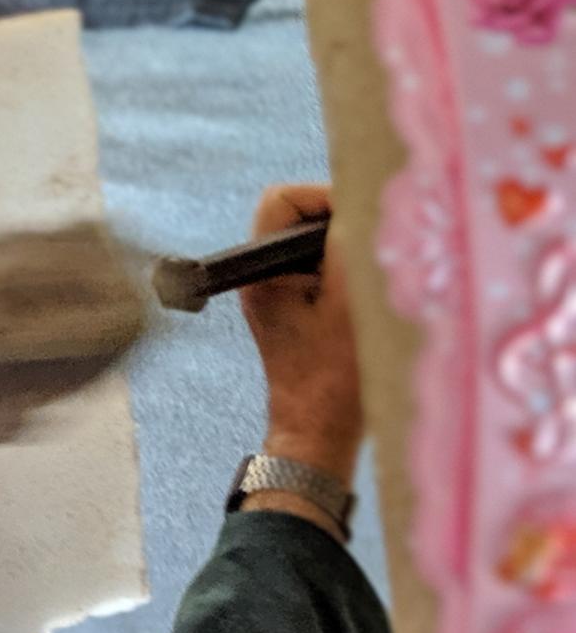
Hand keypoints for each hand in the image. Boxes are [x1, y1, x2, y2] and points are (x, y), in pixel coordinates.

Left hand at [241, 185, 364, 485]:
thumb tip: (361, 200)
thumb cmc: (334, 377)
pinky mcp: (301, 309)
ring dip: (351, 254)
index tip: (357, 227)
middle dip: (343, 226)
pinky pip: (328, 269)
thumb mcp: (350, 301)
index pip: (281, 199)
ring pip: (321, 243)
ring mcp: (281, 293)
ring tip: (368, 287)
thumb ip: (348, 244)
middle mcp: (265, 276)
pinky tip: (367, 303)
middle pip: (303, 216)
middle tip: (369, 259)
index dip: (323, 199)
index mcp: (263, 270)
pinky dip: (352, 275)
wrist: (319, 434)